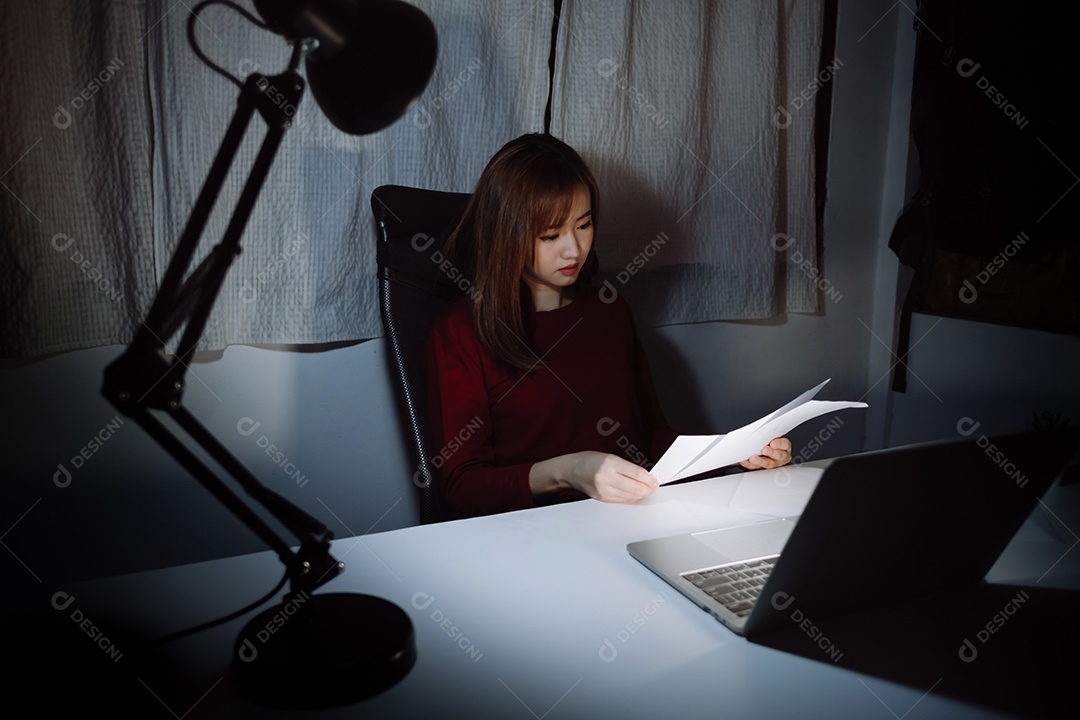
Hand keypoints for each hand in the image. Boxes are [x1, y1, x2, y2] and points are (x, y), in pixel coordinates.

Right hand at [531, 451, 657, 502]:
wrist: (570, 471)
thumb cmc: (589, 460)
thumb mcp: (610, 457)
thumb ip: (627, 467)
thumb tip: (646, 478)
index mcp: (609, 463)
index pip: (636, 473)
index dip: (649, 479)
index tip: (655, 480)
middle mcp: (606, 478)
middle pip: (635, 488)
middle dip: (648, 489)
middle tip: (653, 487)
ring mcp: (604, 491)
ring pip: (630, 497)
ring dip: (641, 495)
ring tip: (646, 490)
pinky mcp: (602, 499)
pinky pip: (622, 501)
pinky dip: (631, 498)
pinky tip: (635, 495)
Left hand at [739, 437, 791, 469]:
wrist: (762, 446)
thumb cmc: (768, 440)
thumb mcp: (771, 435)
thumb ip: (769, 434)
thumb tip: (761, 430)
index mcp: (785, 447)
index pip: (785, 444)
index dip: (779, 444)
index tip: (773, 443)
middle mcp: (781, 456)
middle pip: (779, 455)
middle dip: (771, 452)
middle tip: (764, 450)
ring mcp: (773, 463)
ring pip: (768, 464)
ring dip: (760, 461)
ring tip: (753, 458)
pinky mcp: (763, 468)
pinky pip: (756, 467)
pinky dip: (749, 464)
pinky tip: (745, 461)